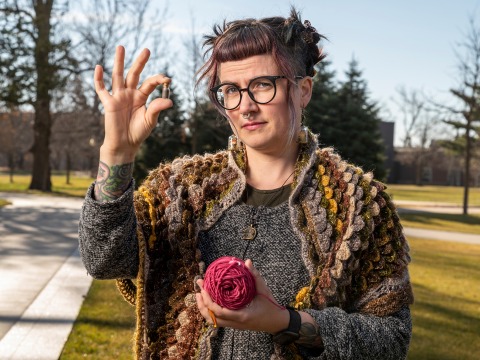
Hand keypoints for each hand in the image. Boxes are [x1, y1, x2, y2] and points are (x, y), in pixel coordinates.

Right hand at [94, 45, 172, 163]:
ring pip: (118, 76)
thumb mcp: (151, 120)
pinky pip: (101, 89)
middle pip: (134, 74)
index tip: (167, 79)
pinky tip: (99, 67)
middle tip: (147, 50)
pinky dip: (99, 79)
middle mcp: (130, 93)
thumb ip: (157, 108)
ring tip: (121, 47)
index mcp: (141, 97)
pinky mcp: (108, 103)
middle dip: (140, 62)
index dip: (158, 80)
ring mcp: (118, 96)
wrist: (125, 144)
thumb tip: (170, 101)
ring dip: (119, 62)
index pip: (150, 83)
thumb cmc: (139, 132)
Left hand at [195, 259, 288, 333]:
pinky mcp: (234, 324)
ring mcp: (234, 325)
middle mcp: (235, 323)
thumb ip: (255, 276)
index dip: (208, 301)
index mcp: (241, 315)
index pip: (219, 311)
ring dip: (204, 309)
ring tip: (199, 295)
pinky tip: (209, 302)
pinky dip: (210, 312)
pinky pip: (217, 320)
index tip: (204, 288)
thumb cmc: (270, 305)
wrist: (276, 322)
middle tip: (199, 289)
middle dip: (201, 304)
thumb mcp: (263, 290)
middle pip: (211, 318)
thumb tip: (247, 261)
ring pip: (213, 321)